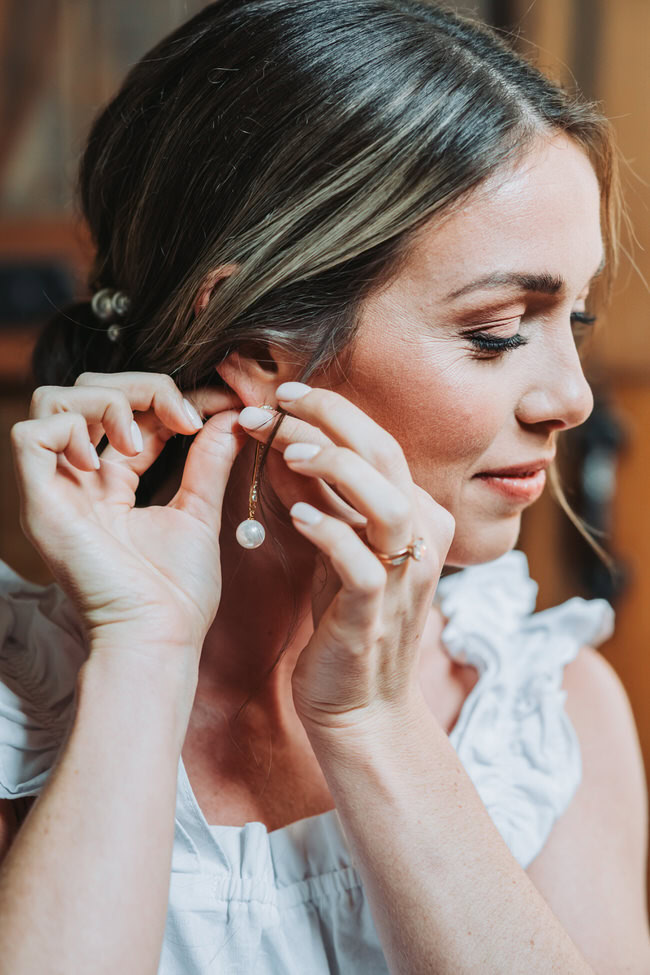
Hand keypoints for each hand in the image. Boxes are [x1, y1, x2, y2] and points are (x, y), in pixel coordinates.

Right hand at [10, 372, 246, 671]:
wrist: (158, 637)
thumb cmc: (177, 593)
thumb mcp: (199, 512)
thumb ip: (209, 461)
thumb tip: (230, 414)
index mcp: (113, 484)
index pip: (130, 413)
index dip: (169, 395)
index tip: (221, 400)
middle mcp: (79, 482)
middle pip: (86, 392)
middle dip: (140, 388)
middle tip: (185, 417)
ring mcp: (56, 491)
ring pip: (54, 402)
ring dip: (106, 402)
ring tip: (138, 440)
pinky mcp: (40, 504)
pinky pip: (29, 435)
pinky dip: (69, 429)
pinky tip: (104, 460)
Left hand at [239, 383, 455, 736]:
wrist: (359, 703)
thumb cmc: (346, 618)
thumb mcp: (336, 546)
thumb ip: (323, 497)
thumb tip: (285, 439)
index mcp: (414, 515)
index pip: (379, 443)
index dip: (332, 412)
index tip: (282, 395)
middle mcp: (420, 538)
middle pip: (387, 458)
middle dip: (332, 419)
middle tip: (279, 400)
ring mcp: (403, 577)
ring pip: (387, 504)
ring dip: (338, 469)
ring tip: (291, 449)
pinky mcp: (376, 613)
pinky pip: (361, 563)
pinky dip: (329, 532)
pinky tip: (295, 514)